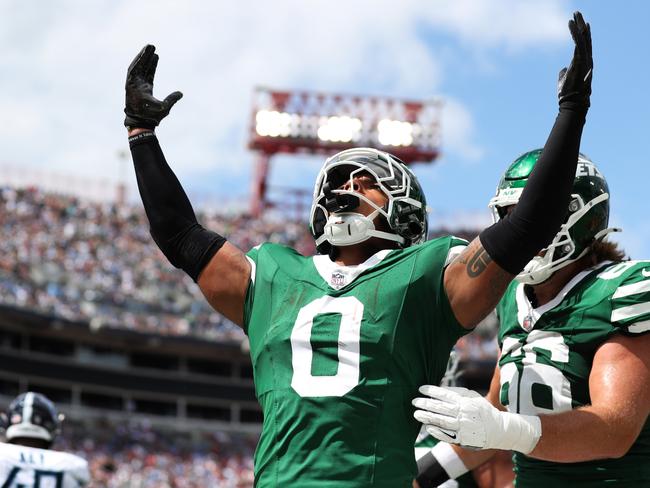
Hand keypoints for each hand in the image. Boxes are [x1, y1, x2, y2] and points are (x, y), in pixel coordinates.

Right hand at [124, 45, 182, 129]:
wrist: (142, 122)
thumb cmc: (152, 117)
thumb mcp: (165, 107)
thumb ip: (172, 99)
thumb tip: (181, 93)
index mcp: (146, 89)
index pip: (149, 73)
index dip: (152, 64)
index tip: (156, 55)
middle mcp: (138, 85)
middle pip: (142, 68)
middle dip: (147, 57)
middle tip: (152, 46)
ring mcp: (133, 85)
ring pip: (137, 67)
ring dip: (142, 57)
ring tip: (149, 47)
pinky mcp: (129, 85)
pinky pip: (132, 71)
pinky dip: (137, 62)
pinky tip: (142, 55)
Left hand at [412, 385, 540, 453]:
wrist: (499, 430)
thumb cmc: (483, 411)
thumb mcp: (474, 397)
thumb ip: (458, 394)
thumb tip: (441, 390)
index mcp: (465, 402)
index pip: (445, 394)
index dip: (432, 391)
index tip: (420, 389)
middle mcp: (463, 414)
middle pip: (440, 408)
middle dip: (425, 404)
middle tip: (414, 401)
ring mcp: (463, 427)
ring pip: (441, 421)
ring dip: (427, 417)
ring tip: (416, 414)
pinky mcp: (463, 439)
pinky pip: (447, 435)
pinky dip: (436, 431)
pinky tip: (428, 427)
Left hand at [557, 11, 591, 108]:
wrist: (573, 103)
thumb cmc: (568, 95)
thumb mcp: (563, 81)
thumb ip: (563, 73)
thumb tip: (562, 69)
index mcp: (583, 63)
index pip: (584, 45)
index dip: (582, 34)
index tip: (580, 23)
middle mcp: (587, 59)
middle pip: (585, 38)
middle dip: (581, 24)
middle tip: (577, 12)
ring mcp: (585, 60)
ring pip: (582, 38)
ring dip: (578, 25)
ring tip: (575, 14)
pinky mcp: (580, 60)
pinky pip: (578, 43)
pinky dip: (575, 33)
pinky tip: (571, 24)